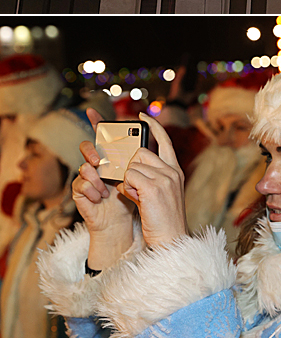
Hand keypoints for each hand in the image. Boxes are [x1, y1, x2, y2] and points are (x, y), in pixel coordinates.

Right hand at [73, 109, 134, 268]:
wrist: (123, 227)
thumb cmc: (135, 201)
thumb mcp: (144, 179)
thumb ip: (141, 162)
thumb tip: (143, 145)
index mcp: (114, 159)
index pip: (104, 137)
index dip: (97, 122)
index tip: (92, 110)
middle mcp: (98, 165)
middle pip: (88, 148)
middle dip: (92, 151)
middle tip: (99, 160)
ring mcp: (87, 178)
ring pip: (84, 167)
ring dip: (98, 180)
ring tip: (106, 191)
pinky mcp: (80, 192)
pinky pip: (81, 185)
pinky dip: (93, 193)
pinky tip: (100, 200)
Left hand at [117, 115, 186, 250]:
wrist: (170, 240)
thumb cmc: (162, 221)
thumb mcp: (159, 194)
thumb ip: (148, 178)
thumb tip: (129, 167)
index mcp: (175, 171)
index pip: (164, 141)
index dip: (153, 126)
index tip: (142, 116)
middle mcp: (172, 171)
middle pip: (141, 153)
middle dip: (131, 167)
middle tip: (134, 186)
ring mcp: (164, 179)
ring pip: (132, 166)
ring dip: (128, 181)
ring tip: (137, 197)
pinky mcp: (153, 188)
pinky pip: (128, 177)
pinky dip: (127, 188)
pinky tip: (135, 198)